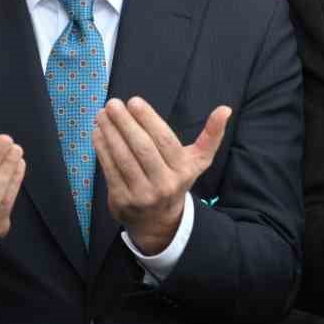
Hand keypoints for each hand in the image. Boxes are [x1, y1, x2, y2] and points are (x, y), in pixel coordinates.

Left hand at [93, 98, 228, 255]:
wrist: (159, 222)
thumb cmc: (177, 179)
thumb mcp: (198, 161)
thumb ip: (212, 135)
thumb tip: (226, 109)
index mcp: (183, 170)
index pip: (164, 141)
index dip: (148, 120)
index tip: (134, 101)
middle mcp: (164, 184)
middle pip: (142, 148)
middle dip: (125, 123)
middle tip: (113, 103)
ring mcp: (142, 194)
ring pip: (123, 158)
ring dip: (110, 133)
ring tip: (102, 114)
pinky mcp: (122, 201)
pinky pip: (110, 170)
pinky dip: (102, 149)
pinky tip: (98, 133)